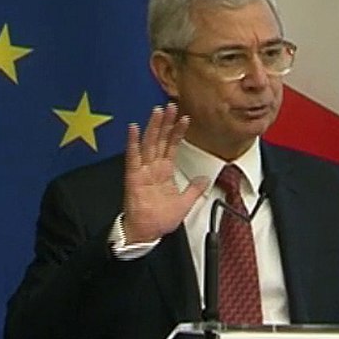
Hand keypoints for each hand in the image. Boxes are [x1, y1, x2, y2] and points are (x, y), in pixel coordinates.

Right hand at [122, 103, 206, 242]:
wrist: (146, 233)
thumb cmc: (159, 219)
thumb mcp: (184, 203)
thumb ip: (194, 189)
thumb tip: (205, 179)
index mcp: (164, 172)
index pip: (172, 146)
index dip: (178, 132)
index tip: (185, 117)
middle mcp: (153, 168)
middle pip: (160, 140)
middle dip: (166, 122)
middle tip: (171, 105)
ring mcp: (143, 171)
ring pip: (149, 144)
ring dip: (154, 127)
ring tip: (158, 111)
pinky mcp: (134, 177)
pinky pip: (133, 157)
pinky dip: (133, 143)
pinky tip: (134, 129)